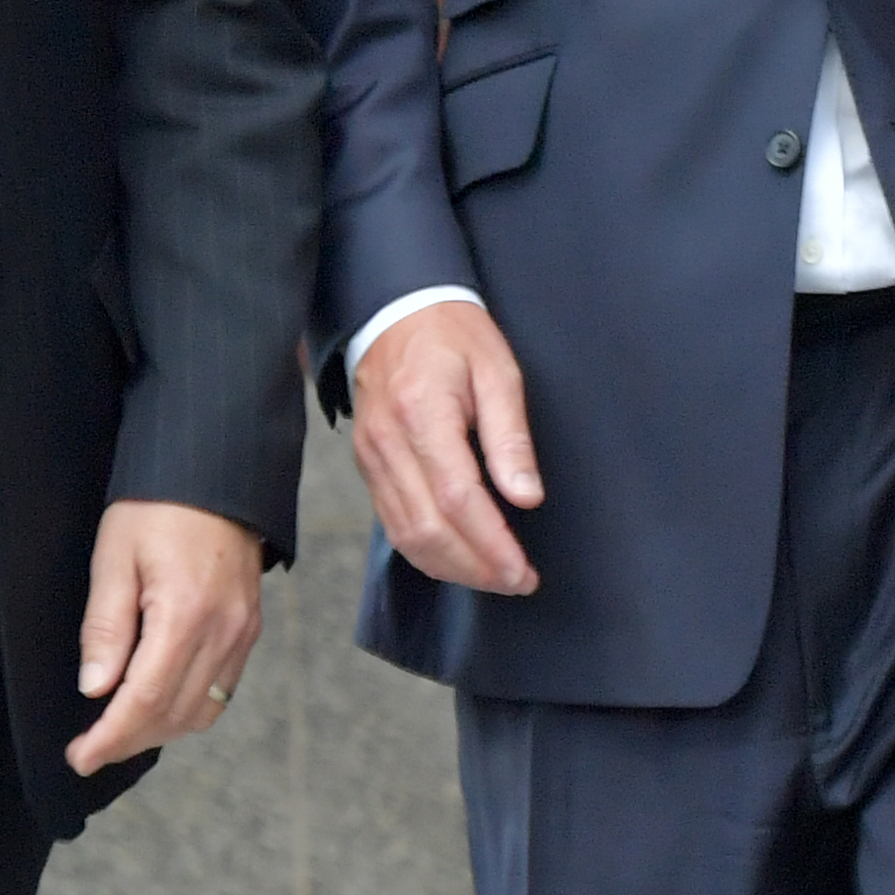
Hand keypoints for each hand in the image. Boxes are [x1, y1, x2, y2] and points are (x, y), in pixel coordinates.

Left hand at [68, 499, 266, 776]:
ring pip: (201, 710)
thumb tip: (95, 688)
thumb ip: (106, 628)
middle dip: (128, 741)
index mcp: (186, 613)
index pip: (145, 698)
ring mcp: (242, 633)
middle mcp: (223, 631)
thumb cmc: (156, 509)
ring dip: (158, 731)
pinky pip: (220, 689)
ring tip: (118, 731)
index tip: (80, 757)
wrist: (217, 477)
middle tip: (88, 750)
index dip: (110, 736)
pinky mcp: (248, 630)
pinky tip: (155, 704)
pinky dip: (185, 709)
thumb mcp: (114, 559)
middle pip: (174, 714)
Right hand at [354, 298, 541, 594]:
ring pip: (406, 534)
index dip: (491, 543)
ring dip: (452, 567)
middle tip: (518, 582)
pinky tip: (459, 561)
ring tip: (496, 579)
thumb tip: (526, 496)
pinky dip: (426, 552)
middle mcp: (389, 443)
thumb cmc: (453, 336)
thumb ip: (510, 436)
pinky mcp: (368, 466)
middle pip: (428, 527)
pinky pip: (392, 522)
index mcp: (423, 414)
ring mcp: (372, 457)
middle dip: (476, 567)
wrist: (394, 312)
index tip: (523, 570)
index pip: (457, 497)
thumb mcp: (498, 371)